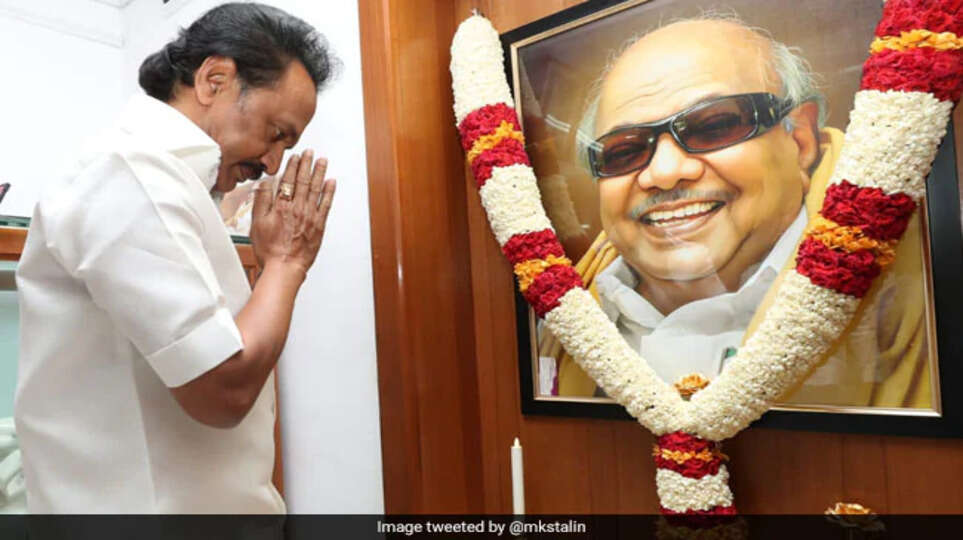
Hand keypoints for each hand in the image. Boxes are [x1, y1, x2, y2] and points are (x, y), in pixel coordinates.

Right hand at [250, 150, 335, 275]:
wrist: (285, 267)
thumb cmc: (270, 250)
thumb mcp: (257, 223)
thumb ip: (261, 201)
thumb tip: (265, 184)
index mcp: (281, 206)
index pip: (288, 181)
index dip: (293, 167)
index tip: (296, 157)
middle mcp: (297, 209)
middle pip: (303, 181)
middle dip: (307, 165)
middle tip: (311, 153)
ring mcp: (310, 217)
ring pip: (316, 190)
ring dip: (320, 173)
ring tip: (323, 162)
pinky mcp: (319, 226)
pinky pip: (326, 205)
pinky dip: (329, 192)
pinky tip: (331, 183)